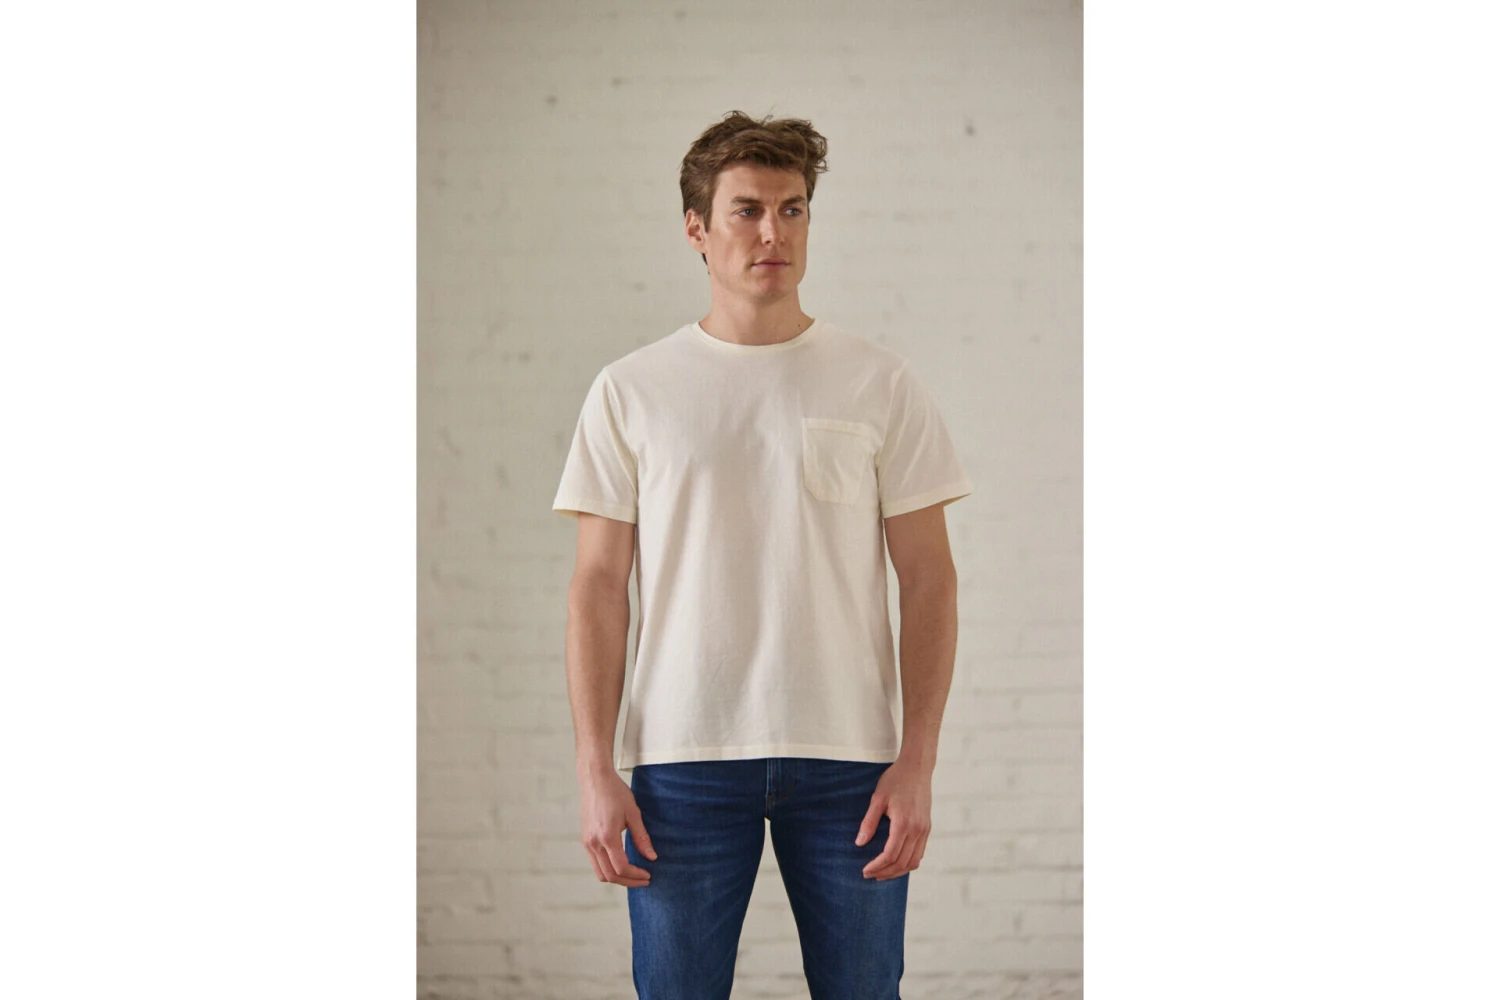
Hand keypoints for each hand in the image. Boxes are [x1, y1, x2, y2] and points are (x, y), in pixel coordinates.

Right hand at [577, 766, 657, 886]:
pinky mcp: (585, 840)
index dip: (636, 875)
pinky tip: (621, 863)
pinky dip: (608, 869)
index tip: (648, 874)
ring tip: (634, 875)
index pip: (621, 867)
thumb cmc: (615, 792)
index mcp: (607, 836)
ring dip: (618, 878)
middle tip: (644, 879)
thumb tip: (652, 857)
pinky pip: (595, 863)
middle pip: (610, 875)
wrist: (594, 779)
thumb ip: (642, 838)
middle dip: (629, 881)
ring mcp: (587, 842)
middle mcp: (593, 843)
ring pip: (600, 873)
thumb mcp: (633, 813)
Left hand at [855, 757, 932, 880]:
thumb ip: (869, 822)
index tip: (865, 871)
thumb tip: (859, 843)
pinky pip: (920, 853)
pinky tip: (896, 862)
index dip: (876, 866)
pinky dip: (908, 863)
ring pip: (914, 862)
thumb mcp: (877, 798)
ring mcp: (924, 830)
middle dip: (885, 873)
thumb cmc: (895, 780)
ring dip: (898, 871)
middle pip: (902, 862)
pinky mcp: (927, 828)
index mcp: (904, 823)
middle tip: (870, 875)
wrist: (917, 768)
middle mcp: (917, 830)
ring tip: (882, 873)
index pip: (890, 855)